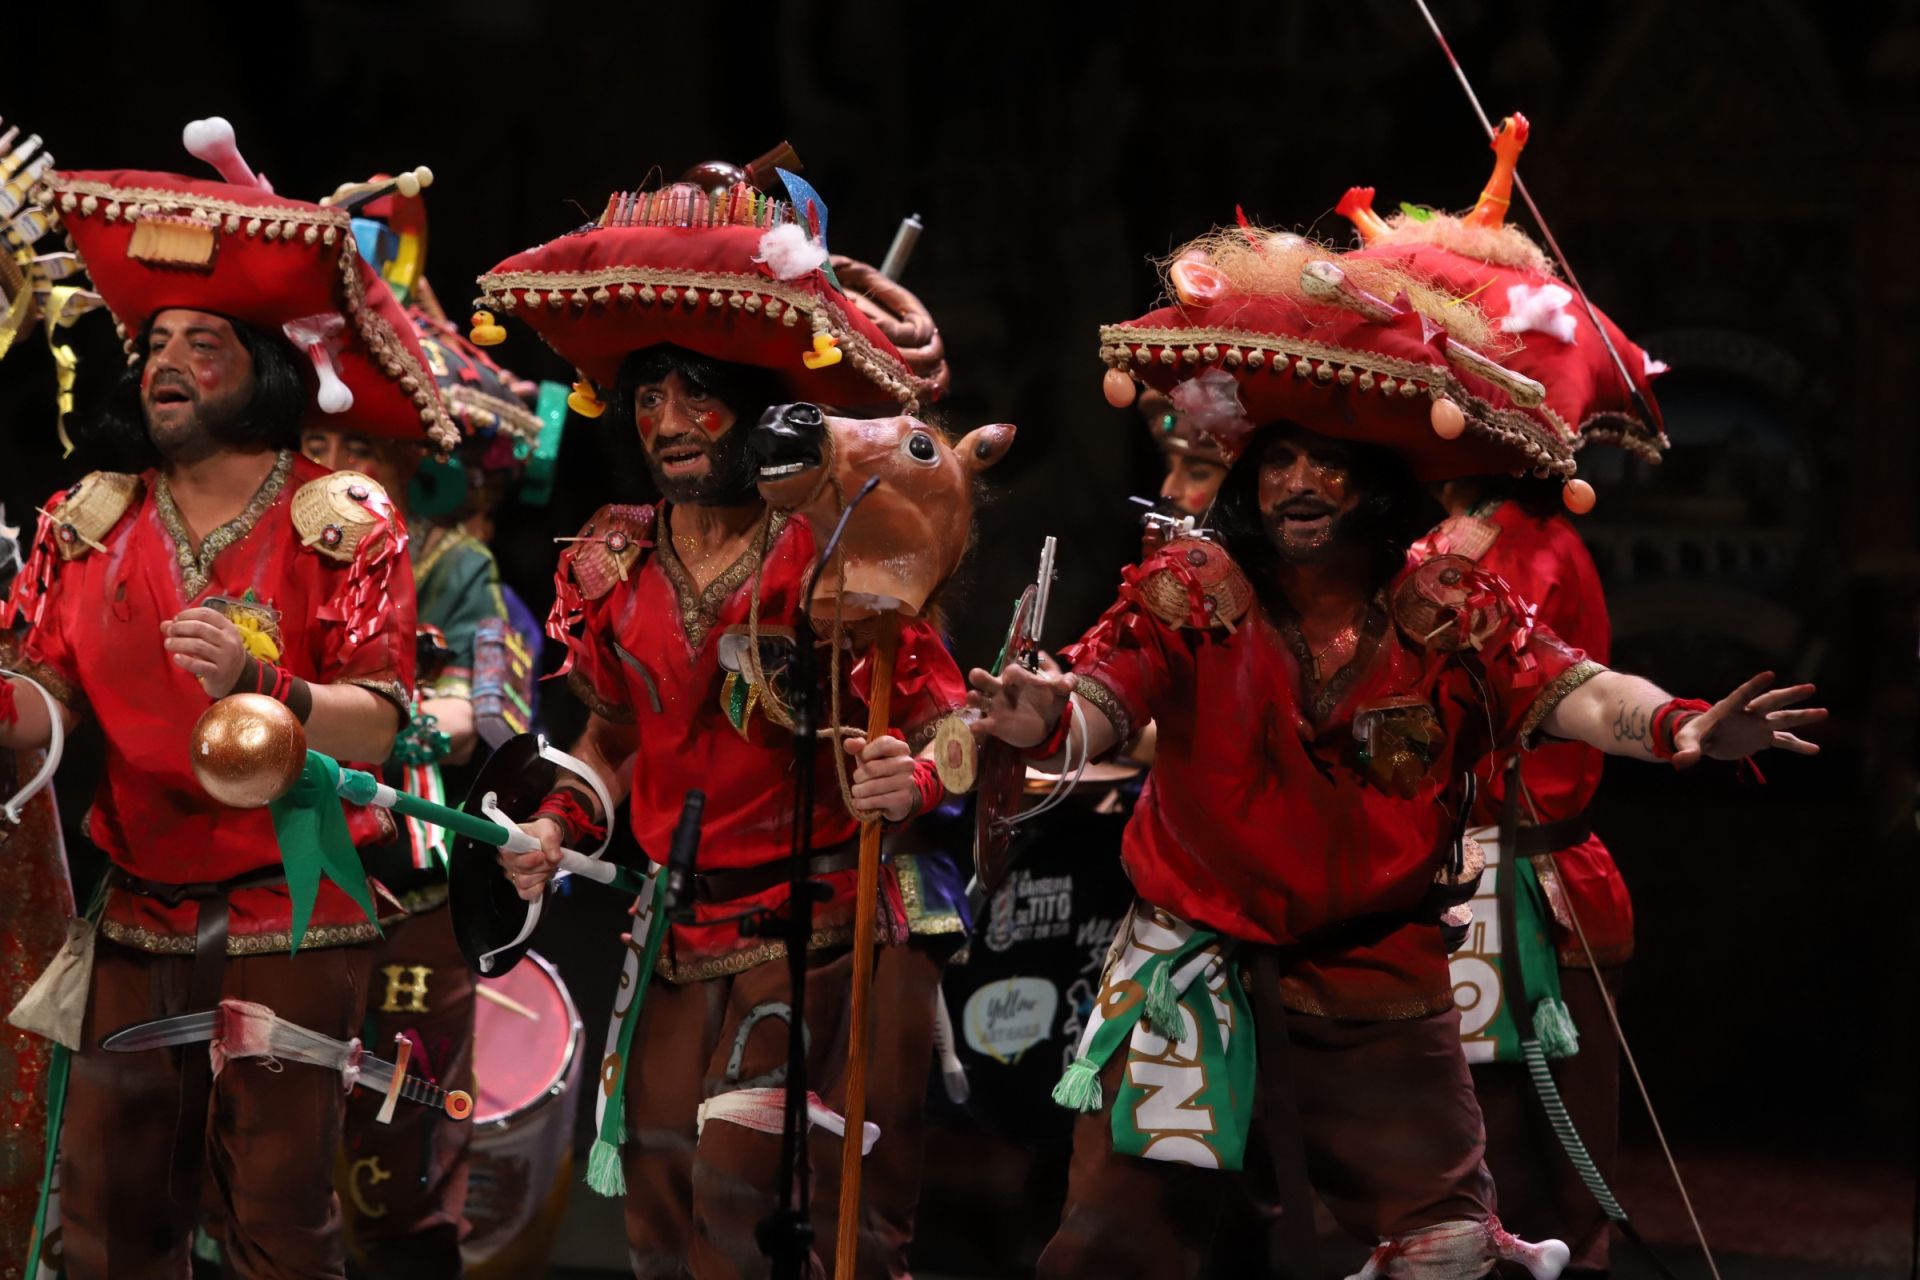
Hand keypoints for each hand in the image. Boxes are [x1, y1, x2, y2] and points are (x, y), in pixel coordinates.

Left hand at [162, 607, 248, 696]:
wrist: (237, 679)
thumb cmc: (219, 655)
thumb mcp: (209, 640)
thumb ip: (188, 630)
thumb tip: (164, 624)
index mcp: (228, 628)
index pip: (206, 614)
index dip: (188, 614)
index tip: (176, 620)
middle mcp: (229, 641)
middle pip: (200, 628)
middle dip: (180, 628)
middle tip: (169, 632)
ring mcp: (226, 658)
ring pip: (198, 645)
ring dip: (179, 643)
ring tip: (168, 644)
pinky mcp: (219, 673)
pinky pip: (199, 665)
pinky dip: (185, 660)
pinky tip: (176, 658)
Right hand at [499, 815, 564, 901]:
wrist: (547, 841)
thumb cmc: (542, 833)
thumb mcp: (549, 828)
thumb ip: (550, 840)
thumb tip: (554, 857)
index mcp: (508, 844)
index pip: (508, 856)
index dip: (527, 859)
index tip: (541, 855)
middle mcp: (506, 860)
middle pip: (521, 871)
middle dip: (542, 865)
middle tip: (551, 857)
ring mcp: (512, 873)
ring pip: (525, 882)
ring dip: (542, 874)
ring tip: (548, 864)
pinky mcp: (519, 885)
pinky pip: (525, 893)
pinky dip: (537, 888)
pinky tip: (543, 879)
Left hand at [845, 732, 917, 822]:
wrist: (899, 796)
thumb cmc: (880, 771)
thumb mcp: (870, 757)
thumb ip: (858, 747)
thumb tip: (848, 743)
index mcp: (901, 748)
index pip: (882, 744)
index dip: (866, 752)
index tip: (862, 759)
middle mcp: (907, 763)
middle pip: (872, 768)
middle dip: (858, 776)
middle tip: (857, 780)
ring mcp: (907, 782)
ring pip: (872, 786)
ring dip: (858, 791)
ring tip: (857, 792)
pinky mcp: (903, 799)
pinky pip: (876, 801)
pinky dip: (863, 803)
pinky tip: (860, 802)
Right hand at [966, 652, 1072, 748]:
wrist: (1047, 726)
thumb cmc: (1049, 701)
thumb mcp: (1060, 690)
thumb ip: (1065, 683)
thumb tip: (1068, 680)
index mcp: (1018, 679)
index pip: (1012, 671)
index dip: (1011, 672)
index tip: (1011, 676)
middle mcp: (1002, 690)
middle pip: (986, 680)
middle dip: (981, 676)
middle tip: (976, 674)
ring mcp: (996, 707)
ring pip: (979, 699)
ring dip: (973, 697)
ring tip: (972, 697)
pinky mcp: (994, 725)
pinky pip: (982, 724)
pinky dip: (977, 726)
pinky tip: (975, 728)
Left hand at [1672, 671, 1825, 767]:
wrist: (1702, 740)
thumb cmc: (1691, 735)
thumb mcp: (1686, 742)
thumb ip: (1686, 750)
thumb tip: (1680, 761)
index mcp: (1728, 709)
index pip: (1743, 695)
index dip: (1755, 685)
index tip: (1770, 674)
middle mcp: (1748, 714)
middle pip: (1771, 702)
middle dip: (1789, 695)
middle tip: (1811, 687)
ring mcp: (1757, 725)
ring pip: (1783, 719)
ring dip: (1803, 717)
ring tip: (1824, 712)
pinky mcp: (1762, 739)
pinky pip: (1783, 742)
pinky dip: (1798, 747)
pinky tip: (1815, 750)